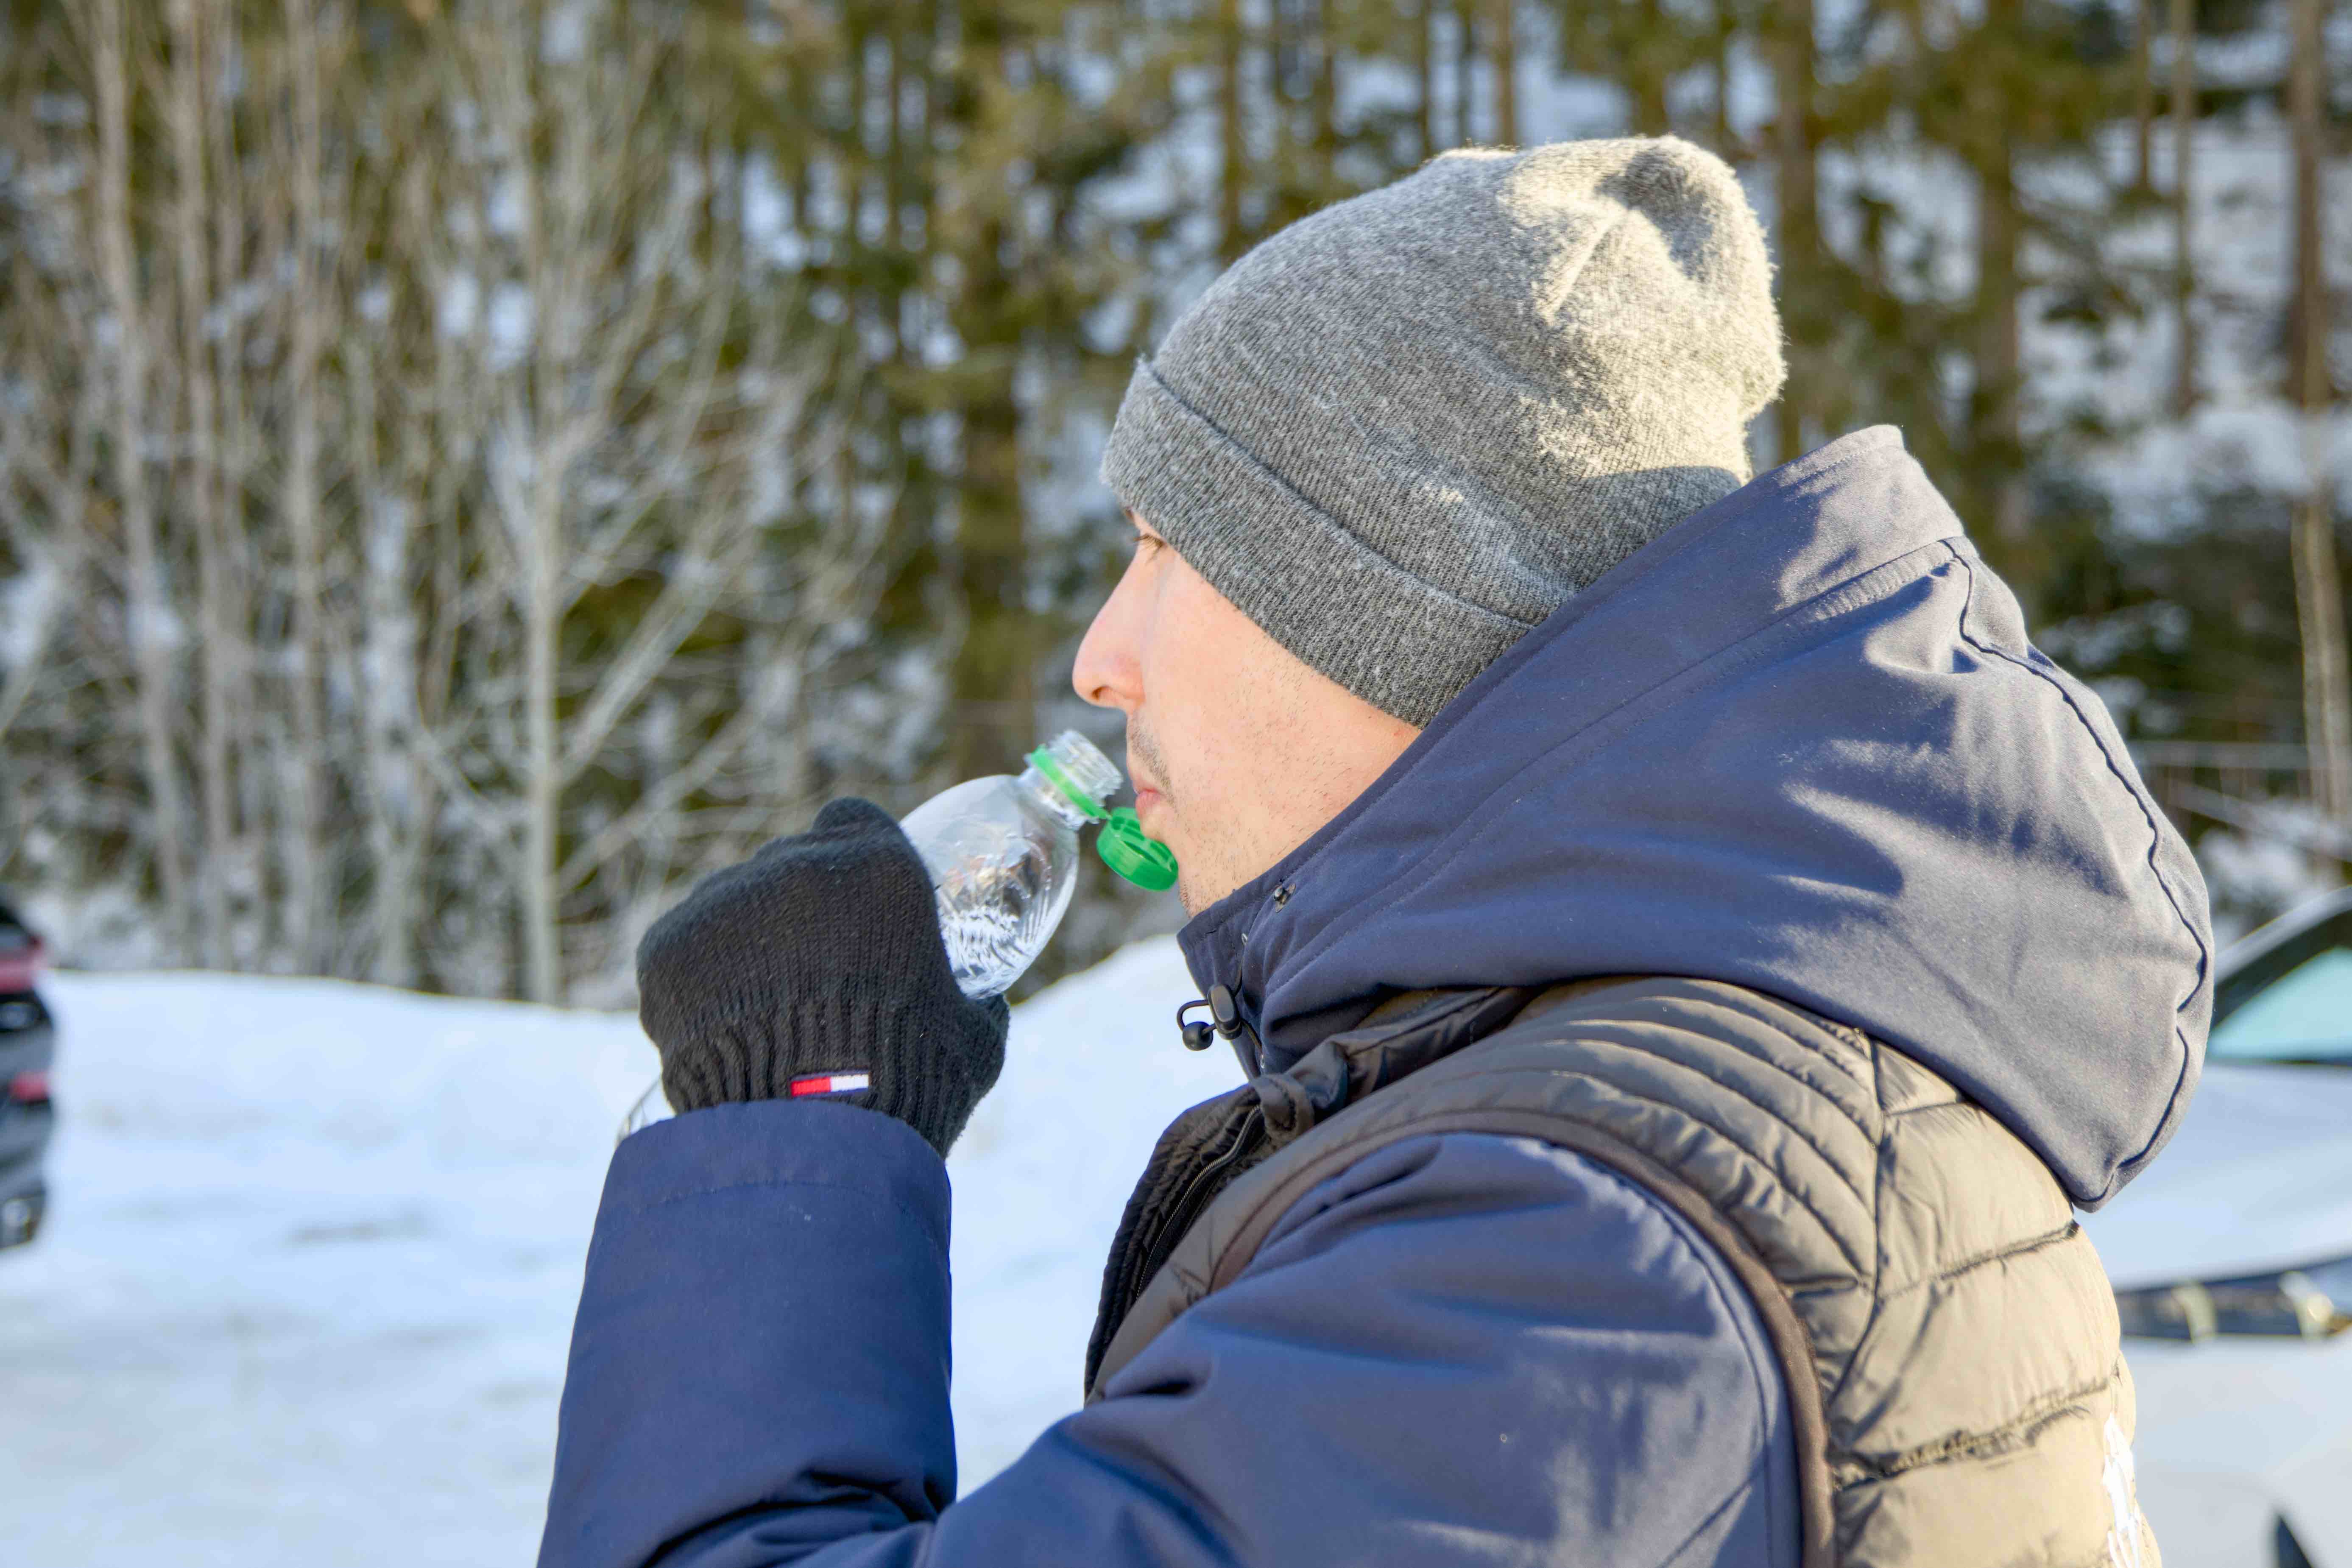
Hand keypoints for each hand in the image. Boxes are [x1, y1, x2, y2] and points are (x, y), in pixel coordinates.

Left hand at [635, 798, 1008, 1155]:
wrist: (809, 1143)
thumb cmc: (909, 1086)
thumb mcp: (973, 1033)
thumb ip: (973, 996)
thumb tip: (979, 997)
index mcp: (880, 870)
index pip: (853, 821)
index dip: (855, 858)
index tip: (858, 899)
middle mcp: (796, 868)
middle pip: (790, 862)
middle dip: (801, 905)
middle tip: (817, 970)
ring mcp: (724, 905)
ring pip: (733, 902)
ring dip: (749, 940)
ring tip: (767, 1013)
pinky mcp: (667, 949)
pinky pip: (685, 945)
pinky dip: (699, 977)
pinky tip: (724, 1025)